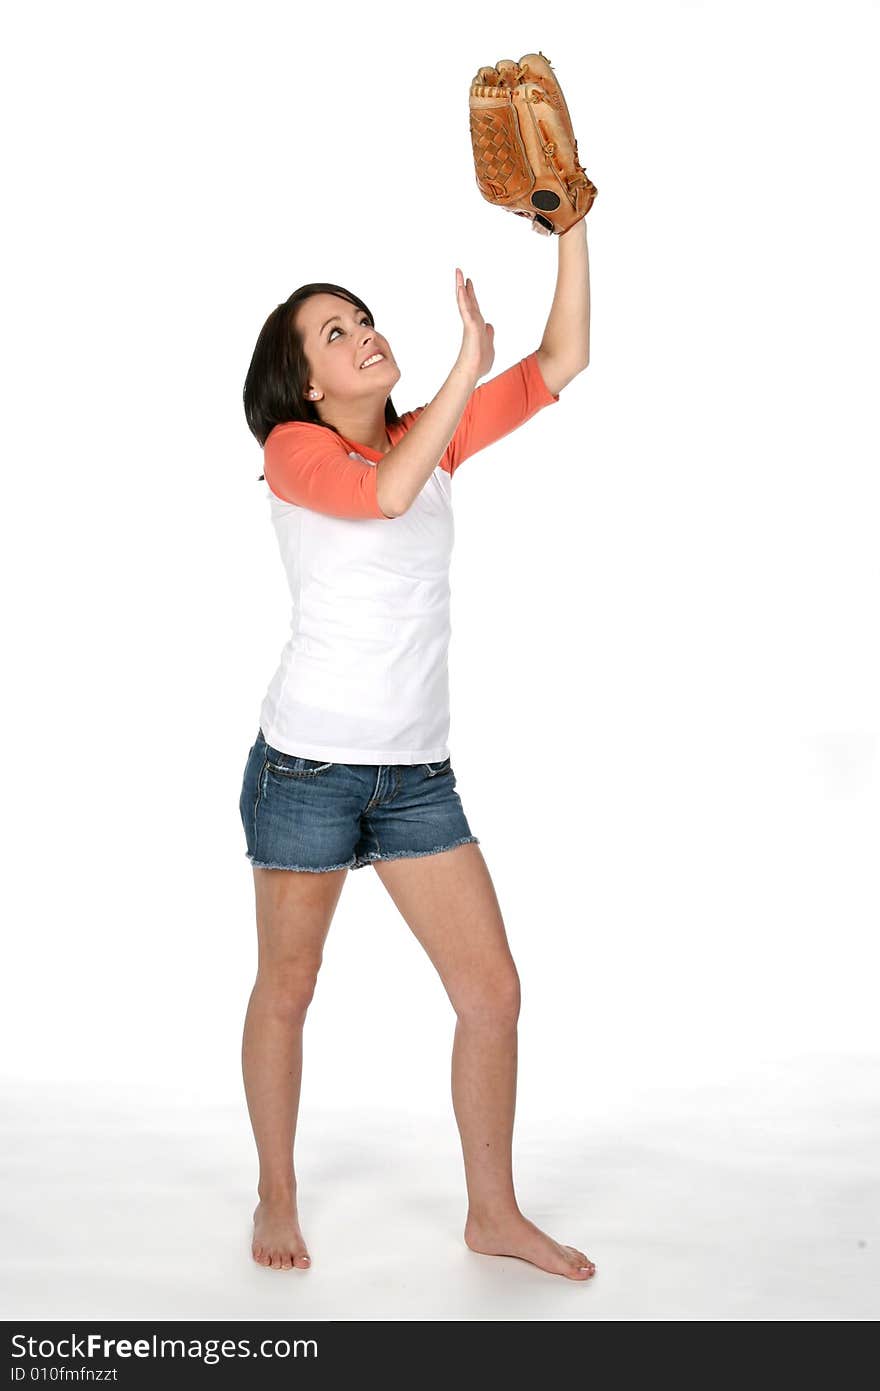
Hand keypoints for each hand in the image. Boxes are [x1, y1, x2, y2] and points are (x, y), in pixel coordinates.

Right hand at [455, 267, 494, 381]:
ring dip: (461, 287)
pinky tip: (461, 289)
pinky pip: (466, 310)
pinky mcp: (470, 327)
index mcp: (477, 325)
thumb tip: (489, 325)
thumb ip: (488, 333)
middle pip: (467, 300)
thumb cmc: (479, 363)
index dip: (470, 294)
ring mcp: (470, 324)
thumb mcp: (489, 343)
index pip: (473, 306)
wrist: (473, 372)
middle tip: (459, 271)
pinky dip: (463, 299)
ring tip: (459, 274)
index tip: (468, 283)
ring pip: (465, 302)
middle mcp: (472, 322)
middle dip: (463, 286)